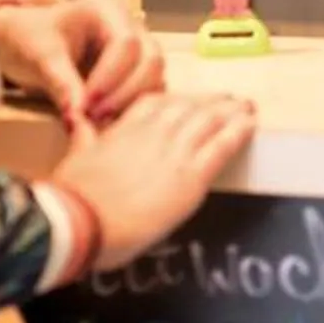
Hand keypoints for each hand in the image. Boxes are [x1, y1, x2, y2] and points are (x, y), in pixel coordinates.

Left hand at [0, 0, 165, 123]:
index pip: (127, 43)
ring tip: (98, 123)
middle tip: (94, 117)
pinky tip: (106, 124)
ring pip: (155, 80)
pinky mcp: (132, 76)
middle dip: (126, 93)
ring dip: (131, 104)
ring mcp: (135, 53)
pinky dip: (132, 111)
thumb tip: (77, 115)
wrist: (17, 44)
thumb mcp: (40, 56)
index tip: (86, 104)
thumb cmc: (27, 38)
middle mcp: (129, 28)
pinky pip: (146, 95)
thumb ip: (61, 82)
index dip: (111, 77)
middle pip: (152, 61)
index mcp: (108, 11)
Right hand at [53, 92, 255, 271]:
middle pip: (188, 106)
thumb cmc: (72, 199)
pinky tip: (251, 126)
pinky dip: (240, 132)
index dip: (176, 100)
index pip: (156, 103)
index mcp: (124, 129)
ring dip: (231, 112)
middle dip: (210, 102)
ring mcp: (175, 152)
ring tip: (247, 109)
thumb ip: (83, 137)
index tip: (188, 99)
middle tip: (229, 100)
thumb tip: (78, 120)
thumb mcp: (74, 158)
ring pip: (210, 120)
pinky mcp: (192, 176)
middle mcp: (152, 133)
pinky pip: (223, 145)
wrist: (81, 222)